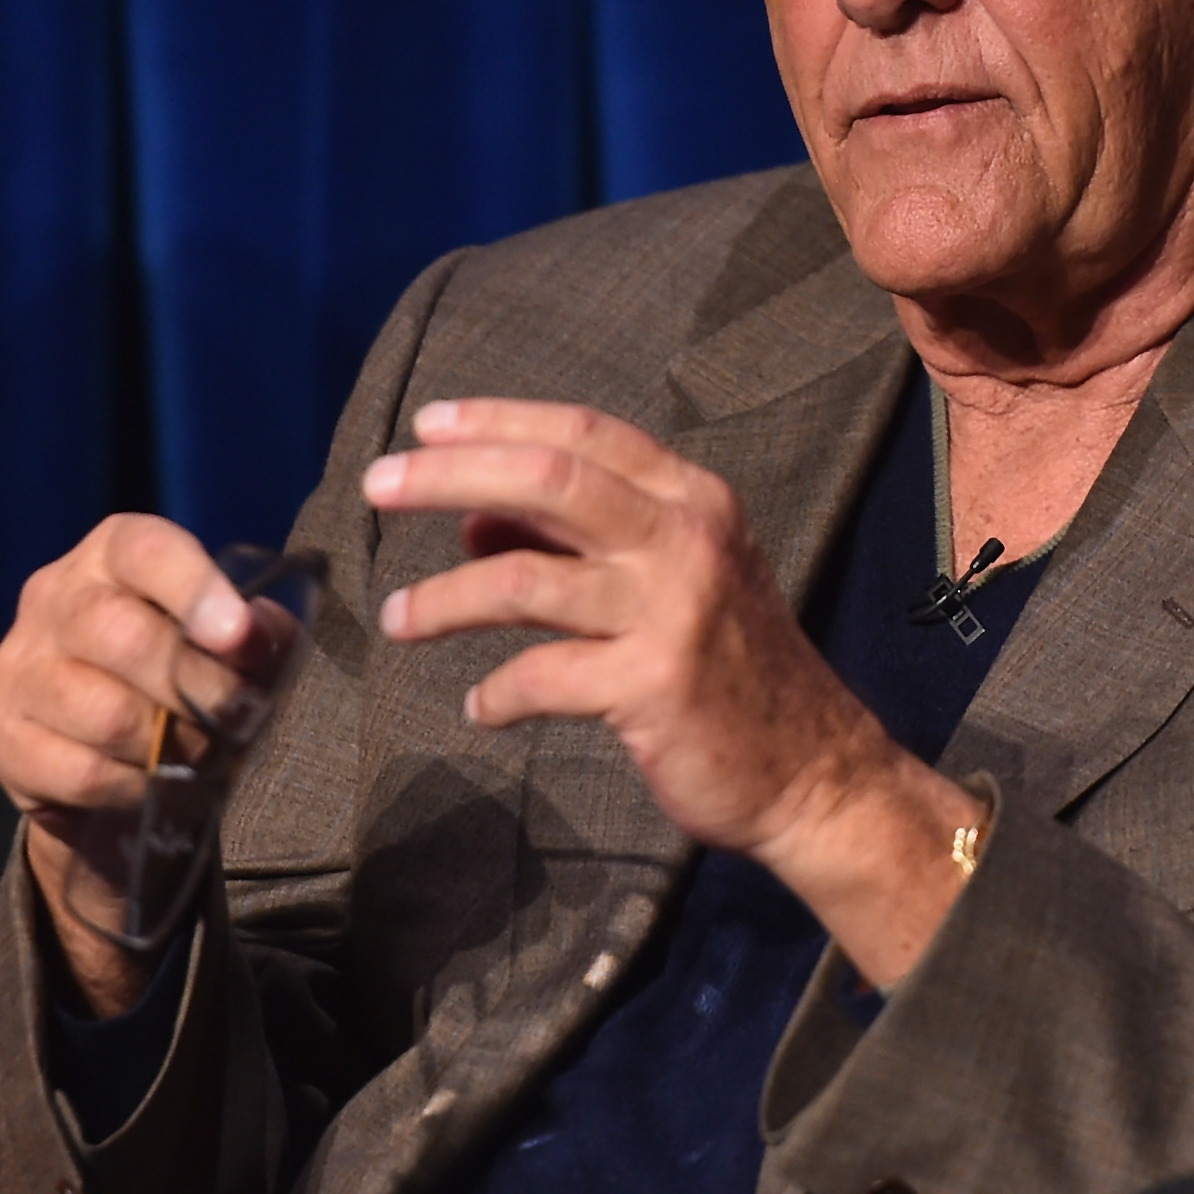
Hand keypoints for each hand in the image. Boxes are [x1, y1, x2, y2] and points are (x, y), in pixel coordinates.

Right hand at [0, 515, 254, 1013]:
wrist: (105, 748)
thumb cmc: (180, 671)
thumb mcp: (225, 639)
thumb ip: (254, 630)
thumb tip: (263, 635)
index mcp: (111, 554)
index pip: (145, 550)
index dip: (196, 588)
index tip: (240, 635)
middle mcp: (53, 597)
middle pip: (123, 636)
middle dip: (201, 686)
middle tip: (244, 716)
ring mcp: (17, 666)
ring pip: (105, 713)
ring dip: (172, 744)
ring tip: (207, 753)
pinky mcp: (0, 735)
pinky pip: (82, 772)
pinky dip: (136, 785)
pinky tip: (157, 782)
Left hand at [363, 399, 979, 984]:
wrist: (814, 773)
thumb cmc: (732, 673)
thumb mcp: (668, 583)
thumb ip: (577, 542)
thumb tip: (474, 517)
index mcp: (692, 500)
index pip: (582, 433)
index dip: (498, 421)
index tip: (426, 424)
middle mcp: (686, 539)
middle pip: (546, 478)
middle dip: (449, 475)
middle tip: (378, 484)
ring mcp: (672, 609)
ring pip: (524, 578)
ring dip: (445, 598)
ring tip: (398, 619)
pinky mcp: (654, 683)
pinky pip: (542, 677)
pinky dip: (497, 693)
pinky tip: (481, 708)